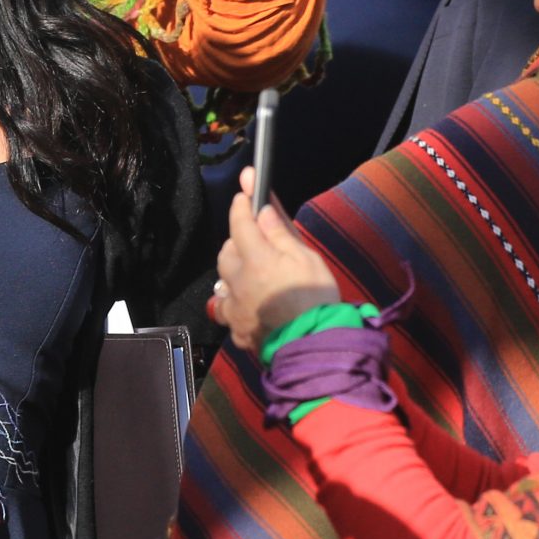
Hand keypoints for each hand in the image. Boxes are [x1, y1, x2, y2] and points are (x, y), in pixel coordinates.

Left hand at [212, 167, 337, 352]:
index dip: (242, 204)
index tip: (245, 191)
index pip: (240, 223)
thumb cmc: (315, 299)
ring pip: (223, 284)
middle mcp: (237, 283)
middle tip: (255, 239)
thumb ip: (280, 233)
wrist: (314, 347)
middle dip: (236, 241)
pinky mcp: (239, 332)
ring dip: (233, 274)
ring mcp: (235, 310)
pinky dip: (236, 304)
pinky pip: (229, 312)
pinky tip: (250, 306)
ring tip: (252, 275)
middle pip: (226, 253)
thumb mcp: (305, 258)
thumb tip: (262, 208)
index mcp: (255, 260)